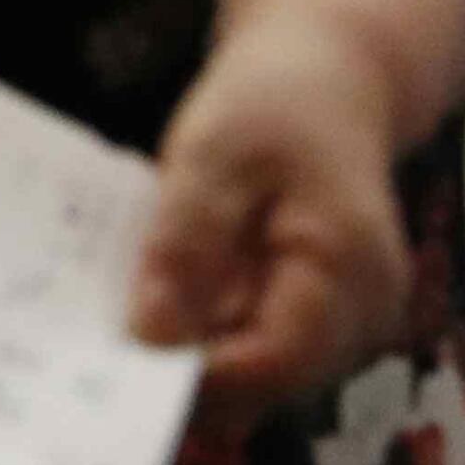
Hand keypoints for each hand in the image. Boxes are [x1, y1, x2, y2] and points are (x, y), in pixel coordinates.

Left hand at [132, 6, 414, 402]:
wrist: (329, 80)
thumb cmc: (274, 104)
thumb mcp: (211, 155)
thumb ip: (184, 244)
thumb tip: (150, 336)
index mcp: (347, 269)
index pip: (272, 362)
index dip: (195, 379)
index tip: (113, 374)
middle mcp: (367, 312)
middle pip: (271, 385)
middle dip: (189, 385)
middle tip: (97, 373)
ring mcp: (353, 321)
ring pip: (266, 379)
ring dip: (198, 370)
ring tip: (115, 355)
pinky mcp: (327, 318)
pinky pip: (265, 351)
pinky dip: (213, 345)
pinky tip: (156, 329)